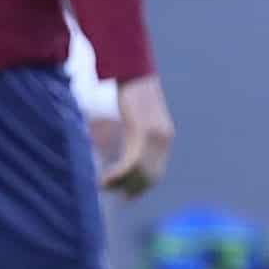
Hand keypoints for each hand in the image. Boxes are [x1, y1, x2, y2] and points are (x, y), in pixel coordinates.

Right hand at [102, 75, 174, 197]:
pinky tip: (105, 179)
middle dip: (131, 189)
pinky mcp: (141, 131)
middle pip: (149, 176)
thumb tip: (129, 147)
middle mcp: (163, 139)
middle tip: (112, 193)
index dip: (142, 188)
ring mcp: (154, 136)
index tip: (127, 197)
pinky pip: (131, 162)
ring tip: (103, 186)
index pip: (157, 173)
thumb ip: (136, 133)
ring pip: (139, 172)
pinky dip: (118, 174)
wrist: (134, 71)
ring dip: (120, 184)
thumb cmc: (133, 92)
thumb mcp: (138, 116)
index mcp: (165, 137)